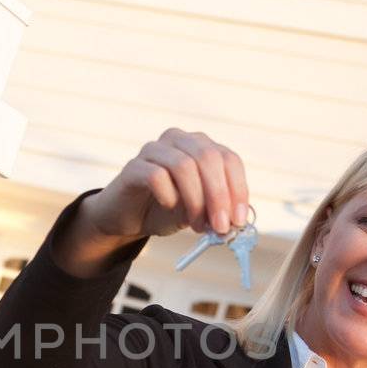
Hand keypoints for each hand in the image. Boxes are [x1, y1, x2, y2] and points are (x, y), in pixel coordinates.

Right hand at [56, 128, 249, 277]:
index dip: (238, 189)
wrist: (128, 218)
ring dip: (196, 201)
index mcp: (200, 146)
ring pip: (184, 166)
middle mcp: (179, 140)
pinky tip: (169, 207)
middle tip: (220, 227)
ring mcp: (154, 149)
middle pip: (208, 158)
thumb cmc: (168, 210)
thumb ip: (218, 211)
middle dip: (219, 196)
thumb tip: (235, 221)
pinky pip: (156, 176)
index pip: (228, 159)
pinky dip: (169, 196)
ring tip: (197, 225)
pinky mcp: (133, 166)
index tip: (238, 220)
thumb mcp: (200, 211)